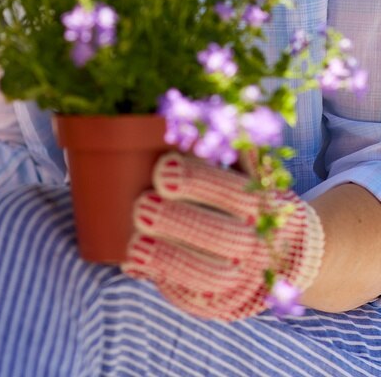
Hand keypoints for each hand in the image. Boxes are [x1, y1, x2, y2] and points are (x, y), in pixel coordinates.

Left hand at [123, 152, 324, 319]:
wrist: (290, 253)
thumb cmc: (250, 197)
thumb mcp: (248, 171)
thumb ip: (224, 148)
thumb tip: (187, 120)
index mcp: (265, 207)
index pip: (234, 194)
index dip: (198, 181)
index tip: (162, 168)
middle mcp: (259, 246)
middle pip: (223, 237)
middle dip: (179, 222)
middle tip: (142, 205)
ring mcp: (245, 279)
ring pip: (210, 275)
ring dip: (168, 259)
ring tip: (134, 245)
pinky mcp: (225, 302)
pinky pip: (195, 297)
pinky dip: (163, 280)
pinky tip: (134, 266)